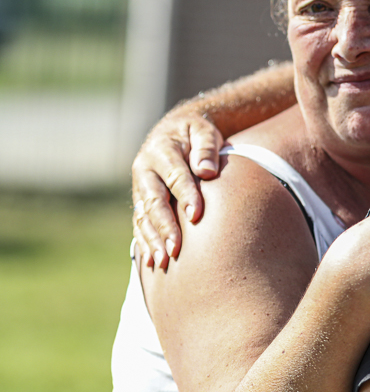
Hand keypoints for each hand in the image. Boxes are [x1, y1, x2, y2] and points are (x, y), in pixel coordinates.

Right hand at [132, 108, 222, 269]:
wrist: (174, 130)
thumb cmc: (196, 133)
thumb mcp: (204, 131)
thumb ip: (206, 148)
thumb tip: (207, 171)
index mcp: (162, 150)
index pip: (175, 176)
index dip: (186, 196)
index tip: (196, 215)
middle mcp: (145, 170)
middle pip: (154, 201)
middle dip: (164, 226)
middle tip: (176, 249)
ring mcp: (140, 186)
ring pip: (143, 216)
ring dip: (152, 240)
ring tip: (163, 261)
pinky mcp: (140, 200)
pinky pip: (139, 222)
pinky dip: (144, 241)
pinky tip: (150, 260)